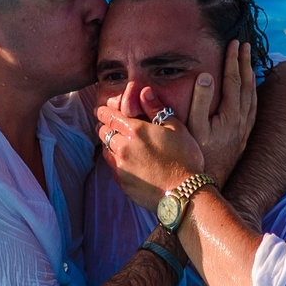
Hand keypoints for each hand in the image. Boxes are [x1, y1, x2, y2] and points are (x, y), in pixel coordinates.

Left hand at [96, 94, 205, 212]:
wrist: (184, 193)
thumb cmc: (184, 158)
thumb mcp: (176, 128)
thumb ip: (157, 109)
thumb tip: (144, 92)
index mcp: (135, 131)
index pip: (110, 117)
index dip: (103, 112)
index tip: (100, 110)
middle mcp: (123, 147)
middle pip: (104, 133)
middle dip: (104, 127)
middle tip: (108, 125)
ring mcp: (121, 167)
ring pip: (106, 150)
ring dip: (108, 144)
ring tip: (115, 142)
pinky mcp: (123, 183)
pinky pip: (113, 168)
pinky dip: (115, 161)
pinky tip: (125, 162)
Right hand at [188, 40, 257, 179]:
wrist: (207, 185)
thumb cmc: (195, 156)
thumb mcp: (192, 127)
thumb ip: (199, 100)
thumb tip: (206, 75)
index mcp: (229, 114)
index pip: (233, 80)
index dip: (233, 60)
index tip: (233, 43)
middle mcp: (240, 120)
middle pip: (246, 85)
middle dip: (245, 63)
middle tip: (244, 45)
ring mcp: (243, 130)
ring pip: (252, 97)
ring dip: (251, 77)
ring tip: (250, 62)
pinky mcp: (243, 138)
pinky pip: (253, 110)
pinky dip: (254, 95)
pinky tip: (251, 92)